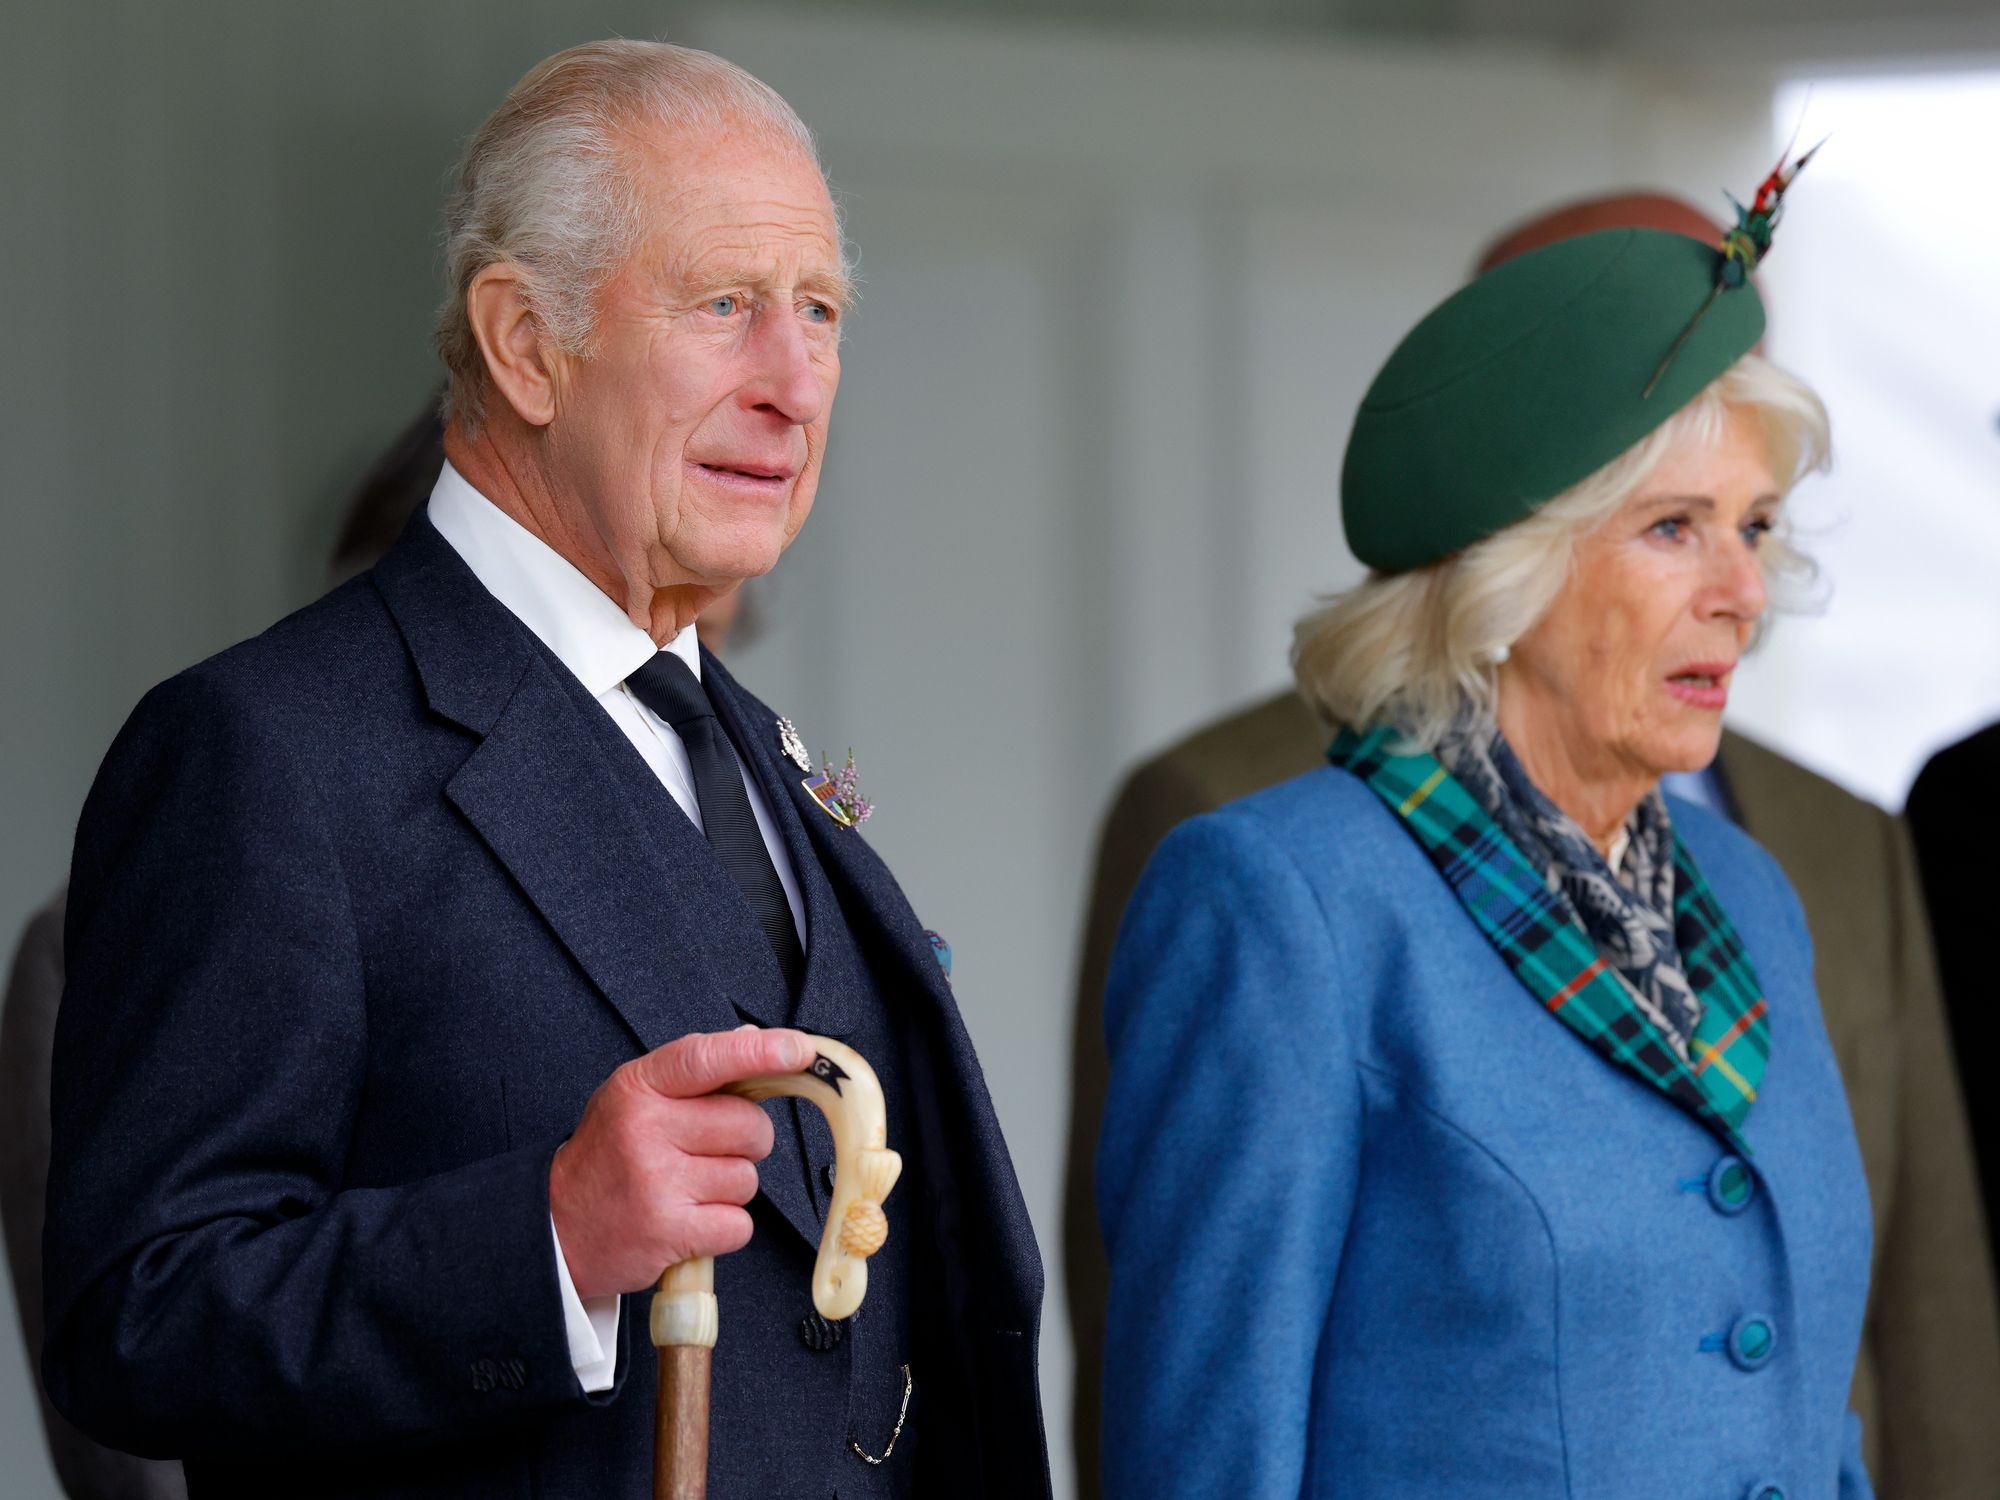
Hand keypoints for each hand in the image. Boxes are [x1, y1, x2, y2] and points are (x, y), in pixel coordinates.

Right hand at [550, 1026, 812, 1297]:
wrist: (556, 1228)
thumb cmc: (606, 1157)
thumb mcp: (634, 1098)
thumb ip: (693, 1070)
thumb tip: (754, 1038)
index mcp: (639, 1087)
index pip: (707, 1057)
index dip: (760, 1052)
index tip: (799, 1050)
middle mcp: (646, 1130)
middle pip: (748, 1126)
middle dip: (745, 1142)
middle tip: (706, 1153)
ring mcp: (656, 1181)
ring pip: (747, 1178)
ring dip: (729, 1189)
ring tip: (686, 1189)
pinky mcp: (668, 1231)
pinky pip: (739, 1224)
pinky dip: (724, 1228)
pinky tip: (690, 1220)